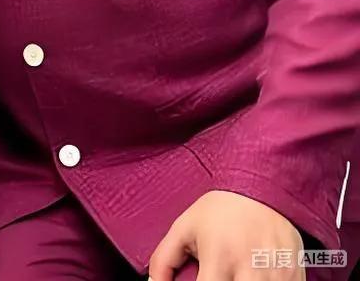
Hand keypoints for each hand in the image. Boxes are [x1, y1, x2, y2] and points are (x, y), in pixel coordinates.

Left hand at [148, 191, 303, 279]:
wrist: (261, 187)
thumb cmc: (220, 210)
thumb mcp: (184, 227)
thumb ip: (164, 259)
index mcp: (219, 258)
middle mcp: (250, 269)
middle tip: (221, 278)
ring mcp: (276, 275)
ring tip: (236, 276)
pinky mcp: (295, 277)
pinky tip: (256, 277)